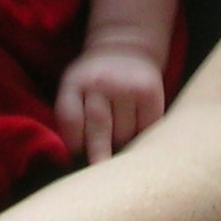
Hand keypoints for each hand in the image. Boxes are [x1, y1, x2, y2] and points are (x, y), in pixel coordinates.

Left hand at [55, 44, 164, 163]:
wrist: (125, 48)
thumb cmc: (94, 80)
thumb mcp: (73, 87)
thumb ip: (70, 116)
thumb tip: (76, 159)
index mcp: (75, 83)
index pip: (71, 119)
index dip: (74, 141)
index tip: (78, 155)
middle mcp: (101, 82)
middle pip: (99, 127)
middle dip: (98, 153)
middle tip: (101, 172)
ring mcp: (127, 86)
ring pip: (124, 133)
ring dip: (121, 143)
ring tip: (120, 134)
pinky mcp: (150, 91)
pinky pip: (146, 128)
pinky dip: (142, 136)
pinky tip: (137, 129)